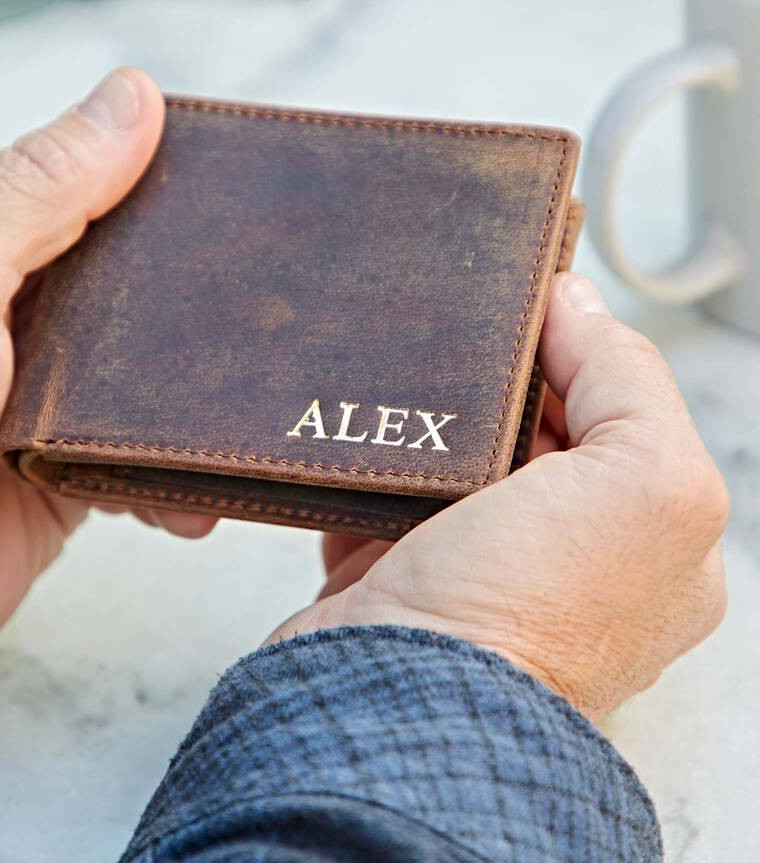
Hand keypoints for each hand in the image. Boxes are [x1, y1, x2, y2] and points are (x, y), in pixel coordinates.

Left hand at [0, 68, 216, 684]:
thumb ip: (38, 188)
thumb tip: (131, 97)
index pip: (66, 170)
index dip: (143, 174)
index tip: (223, 185)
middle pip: (113, 255)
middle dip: (178, 280)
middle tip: (254, 288)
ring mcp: (27, 364)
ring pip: (135, 340)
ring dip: (183, 372)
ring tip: (239, 385)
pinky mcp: (59, 435)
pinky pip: (134, 421)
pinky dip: (166, 449)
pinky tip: (189, 480)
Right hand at [270, 273, 727, 719]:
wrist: (394, 700)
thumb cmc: (529, 618)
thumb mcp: (644, 482)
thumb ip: (629, 380)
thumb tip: (577, 305)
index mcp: (645, 539)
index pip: (620, 409)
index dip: (578, 349)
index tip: (527, 306)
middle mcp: (563, 556)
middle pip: (531, 428)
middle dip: (499, 381)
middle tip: (460, 337)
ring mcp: (474, 565)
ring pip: (452, 455)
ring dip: (429, 416)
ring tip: (405, 373)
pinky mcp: (394, 571)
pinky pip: (382, 492)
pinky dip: (372, 464)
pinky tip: (361, 435)